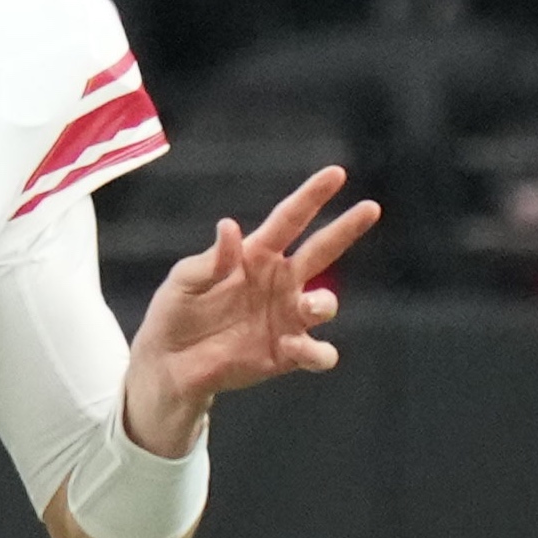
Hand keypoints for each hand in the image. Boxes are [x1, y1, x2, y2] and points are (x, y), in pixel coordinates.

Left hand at [123, 165, 379, 452]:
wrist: (167, 363)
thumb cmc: (175, 312)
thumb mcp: (184, 281)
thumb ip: (210, 260)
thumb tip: (231, 227)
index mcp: (255, 257)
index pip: (288, 221)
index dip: (311, 197)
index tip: (336, 174)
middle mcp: (279, 283)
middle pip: (320, 251)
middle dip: (345, 229)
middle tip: (370, 208)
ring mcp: (286, 318)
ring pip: (324, 303)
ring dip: (324, 302)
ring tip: (310, 304)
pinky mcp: (287, 353)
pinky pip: (317, 352)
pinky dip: (314, 350)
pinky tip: (296, 346)